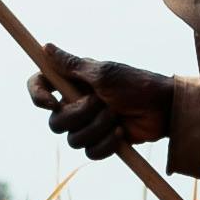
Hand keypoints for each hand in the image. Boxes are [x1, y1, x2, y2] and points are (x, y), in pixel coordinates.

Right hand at [29, 51, 189, 160]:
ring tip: (116, 116)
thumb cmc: (135, 84)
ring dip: (98, 128)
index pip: (38, 85)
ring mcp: (87, 124)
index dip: (37, 95)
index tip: (51, 102)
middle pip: (55, 122)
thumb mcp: (103, 73)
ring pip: (73, 140)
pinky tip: (121, 131)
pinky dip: (107, 144)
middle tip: (101, 102)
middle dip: (80, 115)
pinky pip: (90, 153)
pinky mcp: (100, 141)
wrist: (162, 110)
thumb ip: (72, 64)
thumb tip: (45, 46)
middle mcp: (75, 102)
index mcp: (72, 82)